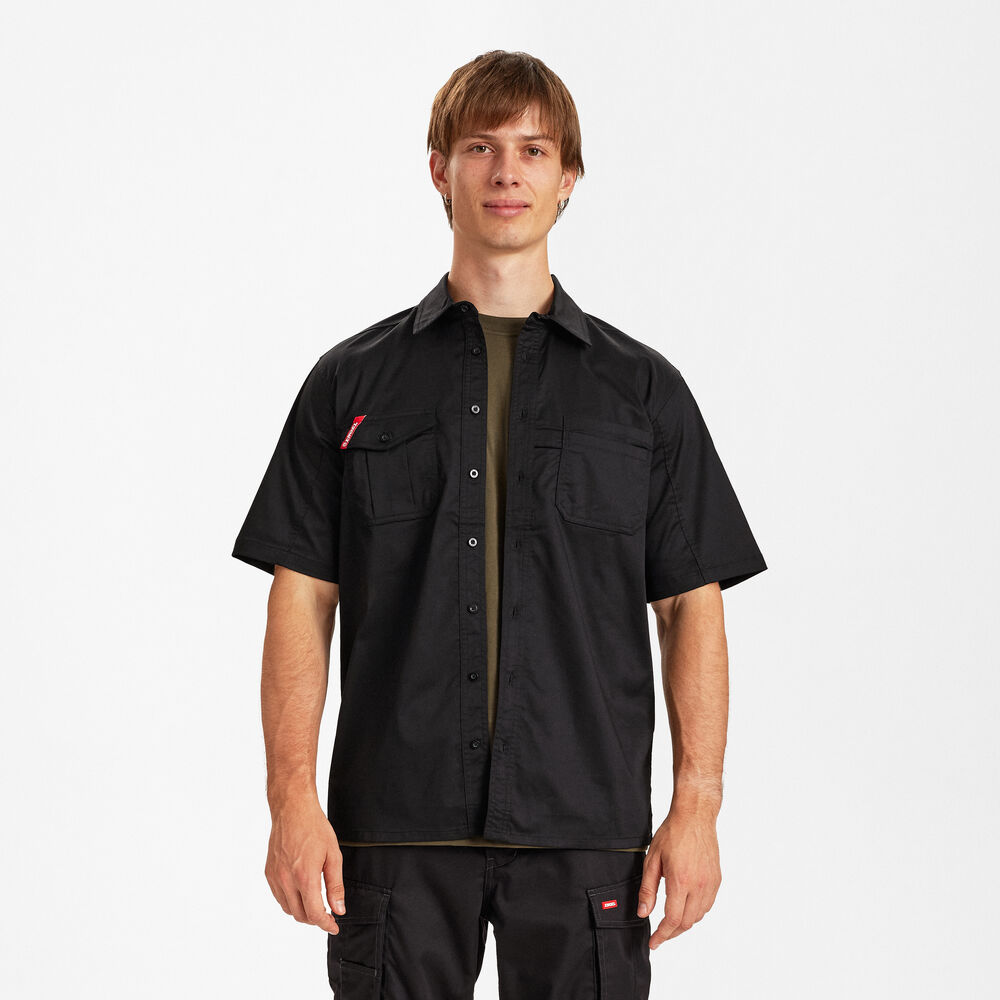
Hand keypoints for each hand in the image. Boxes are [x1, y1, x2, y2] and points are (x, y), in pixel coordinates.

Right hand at [264, 795, 345, 932]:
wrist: (292, 809)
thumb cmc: (315, 828)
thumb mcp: (333, 855)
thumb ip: (335, 885)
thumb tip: (339, 909)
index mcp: (305, 876)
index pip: (314, 914)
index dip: (325, 924)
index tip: (334, 926)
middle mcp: (287, 880)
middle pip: (300, 915)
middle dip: (315, 919)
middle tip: (327, 914)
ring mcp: (275, 877)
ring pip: (288, 908)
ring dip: (302, 911)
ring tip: (315, 903)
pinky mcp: (268, 872)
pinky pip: (279, 896)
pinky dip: (290, 901)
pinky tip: (301, 892)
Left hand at [638, 808, 721, 947]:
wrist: (695, 816)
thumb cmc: (672, 833)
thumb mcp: (652, 859)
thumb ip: (648, 889)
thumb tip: (643, 913)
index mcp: (680, 881)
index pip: (672, 920)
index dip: (662, 935)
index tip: (654, 942)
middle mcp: (699, 886)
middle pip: (686, 923)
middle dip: (671, 933)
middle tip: (659, 935)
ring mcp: (710, 884)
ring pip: (698, 916)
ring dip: (684, 923)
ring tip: (670, 922)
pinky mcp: (717, 879)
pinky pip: (707, 905)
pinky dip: (696, 913)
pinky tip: (686, 908)